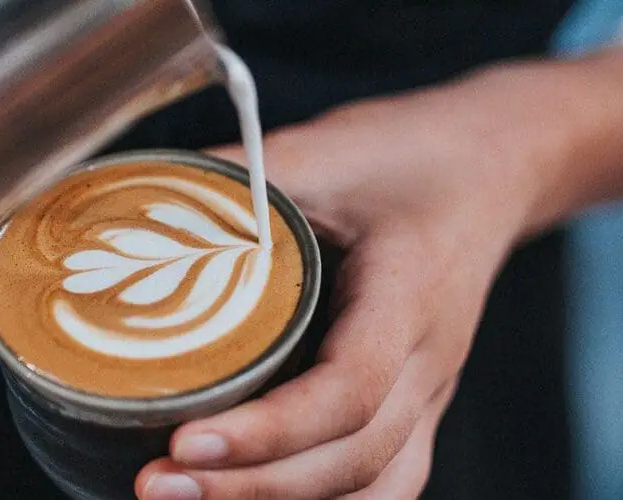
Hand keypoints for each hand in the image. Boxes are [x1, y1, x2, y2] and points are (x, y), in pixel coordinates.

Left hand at [136, 77, 557, 499]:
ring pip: (374, 486)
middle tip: (156, 486)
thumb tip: (132, 206)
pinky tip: (251, 499)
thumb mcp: (322, 149)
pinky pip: (383, 483)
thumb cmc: (408, 157)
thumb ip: (234, 178)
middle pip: (354, 459)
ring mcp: (430, 393)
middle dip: (252, 487)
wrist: (490, 168)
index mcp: (408, 294)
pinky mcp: (417, 407)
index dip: (269, 429)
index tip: (185, 440)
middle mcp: (429, 361)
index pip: (350, 389)